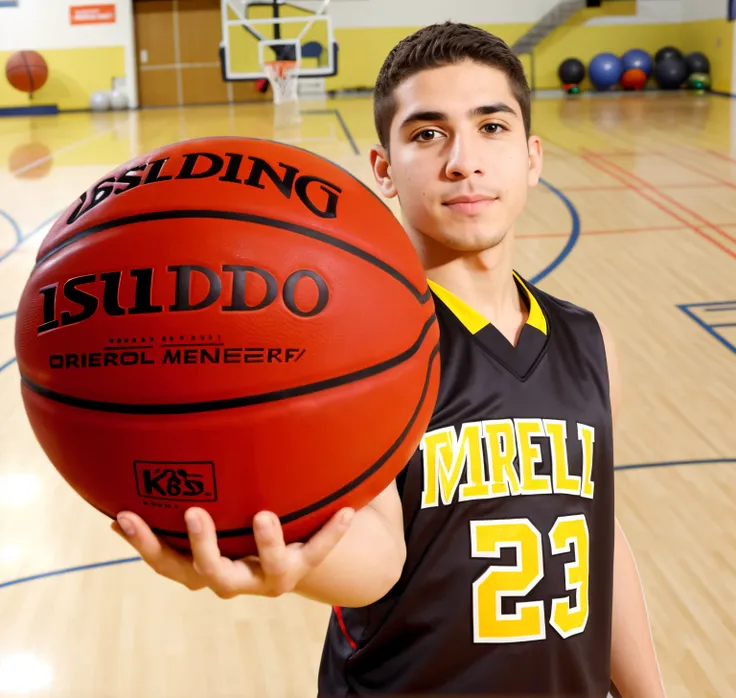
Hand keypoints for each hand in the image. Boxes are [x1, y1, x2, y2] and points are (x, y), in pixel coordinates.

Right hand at [111, 506, 354, 598]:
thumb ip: (178, 505)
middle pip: (209, 573)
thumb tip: (127, 477)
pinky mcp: (303, 565)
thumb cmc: (236, 533)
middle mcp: (235, 578)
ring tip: (264, 514)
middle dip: (200, 545)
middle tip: (192, 511)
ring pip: (265, 569)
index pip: (167, 562)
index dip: (144, 543)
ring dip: (264, 542)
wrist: (289, 560)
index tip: (124, 516)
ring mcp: (271, 577)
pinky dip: (332, 531)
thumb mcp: (209, 524)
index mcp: (205, 569)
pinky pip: (319, 549)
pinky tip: (348, 509)